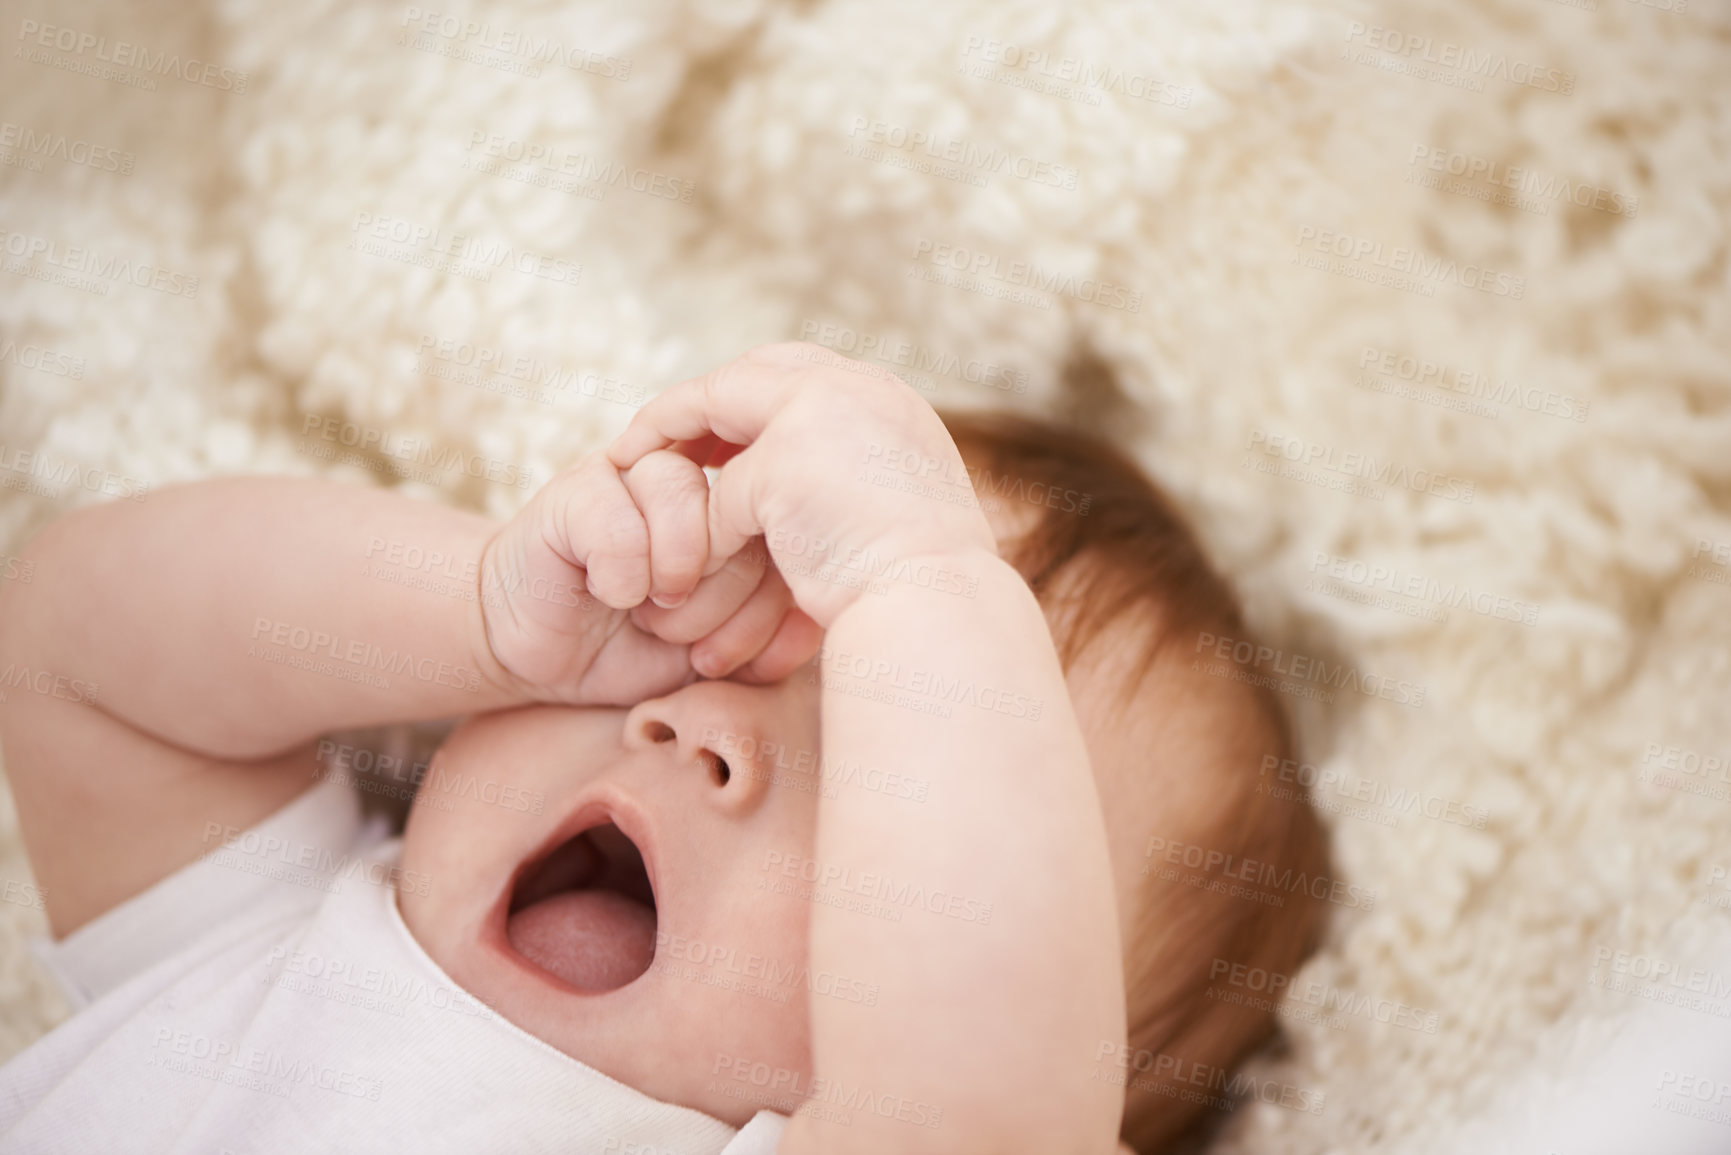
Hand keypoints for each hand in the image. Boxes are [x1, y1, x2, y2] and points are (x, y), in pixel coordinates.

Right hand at [479, 449, 819, 705]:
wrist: (544, 656)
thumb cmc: (640, 648)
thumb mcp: (723, 641)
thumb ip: (771, 617)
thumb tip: (824, 607)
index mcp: (736, 508)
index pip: (789, 522)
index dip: (779, 595)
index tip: (750, 657)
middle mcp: (688, 480)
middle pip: (744, 504)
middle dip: (728, 594)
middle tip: (697, 642)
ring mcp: (631, 475)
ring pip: (686, 491)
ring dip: (679, 573)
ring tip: (658, 614)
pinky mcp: (575, 491)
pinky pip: (621, 518)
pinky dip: (625, 575)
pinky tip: (614, 598)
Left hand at [607, 343, 997, 627]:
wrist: (942, 612)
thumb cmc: (928, 590)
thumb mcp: (898, 517)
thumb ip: (855, 485)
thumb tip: (815, 498)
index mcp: (893, 402)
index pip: (806, 376)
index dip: (756, 401)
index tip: (722, 437)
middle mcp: (862, 387)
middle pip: (758, 369)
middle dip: (705, 399)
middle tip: (661, 435)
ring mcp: (822, 413)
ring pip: (720, 407)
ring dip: (677, 439)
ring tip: (637, 469)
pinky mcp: (784, 460)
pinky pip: (721, 492)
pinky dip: (703, 529)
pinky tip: (688, 568)